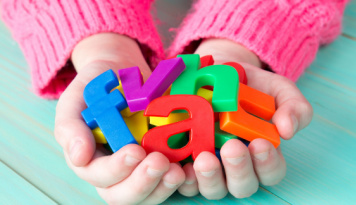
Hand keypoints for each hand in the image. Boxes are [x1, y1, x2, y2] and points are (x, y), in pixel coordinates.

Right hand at [54, 33, 184, 203]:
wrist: (121, 71)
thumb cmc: (95, 86)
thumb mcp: (76, 100)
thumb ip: (70, 127)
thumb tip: (78, 157)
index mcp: (92, 161)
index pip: (101, 177)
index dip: (117, 169)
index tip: (134, 150)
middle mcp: (116, 171)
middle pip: (125, 195)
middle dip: (143, 183)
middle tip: (160, 162)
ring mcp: (140, 168)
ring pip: (149, 194)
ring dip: (164, 187)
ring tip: (178, 171)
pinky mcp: (162, 160)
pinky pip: (171, 179)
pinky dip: (183, 180)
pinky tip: (191, 169)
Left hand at [177, 38, 312, 198]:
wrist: (217, 73)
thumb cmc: (250, 86)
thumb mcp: (278, 90)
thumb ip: (294, 107)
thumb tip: (288, 130)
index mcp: (261, 155)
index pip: (270, 171)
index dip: (267, 163)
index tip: (261, 143)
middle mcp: (236, 167)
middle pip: (242, 186)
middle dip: (238, 170)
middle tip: (232, 148)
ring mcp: (210, 167)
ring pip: (213, 188)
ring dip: (209, 178)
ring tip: (204, 158)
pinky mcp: (186, 161)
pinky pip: (184, 181)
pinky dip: (183, 177)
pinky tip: (181, 166)